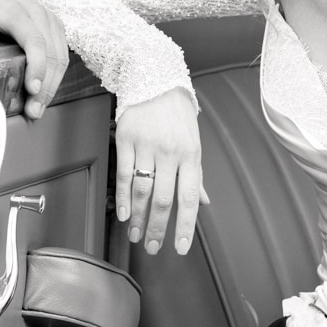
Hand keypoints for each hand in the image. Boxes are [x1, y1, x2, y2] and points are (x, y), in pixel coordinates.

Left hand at [0, 0, 68, 119]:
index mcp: (12, 9)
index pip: (33, 40)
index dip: (36, 66)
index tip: (32, 90)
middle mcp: (34, 11)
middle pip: (50, 52)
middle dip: (44, 86)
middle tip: (33, 110)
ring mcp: (47, 17)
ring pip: (60, 55)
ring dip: (51, 85)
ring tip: (38, 107)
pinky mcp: (53, 25)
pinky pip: (61, 54)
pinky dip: (54, 76)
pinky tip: (44, 92)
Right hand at [115, 86, 202, 255]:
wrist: (154, 79)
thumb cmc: (177, 113)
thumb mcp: (194, 142)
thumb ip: (196, 175)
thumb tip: (203, 202)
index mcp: (191, 156)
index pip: (189, 199)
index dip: (185, 226)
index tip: (180, 247)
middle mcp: (170, 153)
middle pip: (162, 199)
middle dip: (157, 228)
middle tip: (152, 247)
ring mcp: (147, 146)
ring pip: (142, 190)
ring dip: (138, 218)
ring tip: (135, 235)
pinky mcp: (126, 140)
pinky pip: (125, 174)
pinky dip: (124, 197)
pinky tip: (123, 213)